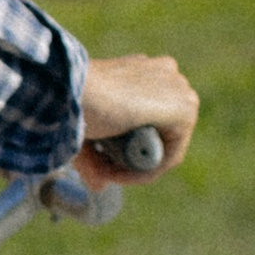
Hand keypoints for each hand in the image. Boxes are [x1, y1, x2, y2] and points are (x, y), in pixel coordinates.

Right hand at [77, 54, 197, 186]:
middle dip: (130, 155)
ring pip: (163, 144)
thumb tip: (99, 186)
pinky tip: (121, 174)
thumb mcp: (83, 125)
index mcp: (146, 68)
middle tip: (100, 169)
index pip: (147, 115)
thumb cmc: (69, 98)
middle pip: (157, 131)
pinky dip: (148, 171)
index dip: (123, 145)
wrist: (69, 89)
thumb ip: (93, 152)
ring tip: (106, 173)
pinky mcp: (184, 109)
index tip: (97, 159)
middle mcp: (168, 74)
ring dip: (137, 165)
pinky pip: (171, 154)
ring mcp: (180, 89)